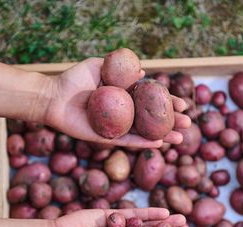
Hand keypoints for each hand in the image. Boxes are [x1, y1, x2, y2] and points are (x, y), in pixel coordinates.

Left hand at [43, 58, 190, 147]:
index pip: (151, 102)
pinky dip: (143, 143)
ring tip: (182, 137)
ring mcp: (116, 128)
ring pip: (144, 133)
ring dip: (163, 136)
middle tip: (188, 123)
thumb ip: (120, 69)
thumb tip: (143, 71)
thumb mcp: (98, 66)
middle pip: (152, 120)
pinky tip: (159, 143)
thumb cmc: (74, 79)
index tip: (183, 104)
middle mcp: (122, 114)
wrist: (54, 97)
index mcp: (123, 98)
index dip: (167, 103)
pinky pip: (128, 142)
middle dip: (171, 121)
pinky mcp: (106, 138)